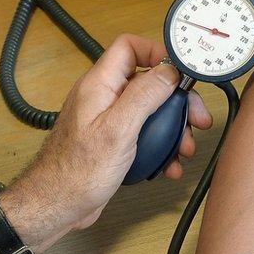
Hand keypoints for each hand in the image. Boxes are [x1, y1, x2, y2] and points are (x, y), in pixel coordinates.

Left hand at [13, 34, 211, 230]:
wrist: (57, 206)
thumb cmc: (77, 172)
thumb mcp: (118, 130)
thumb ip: (144, 96)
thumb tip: (169, 71)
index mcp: (99, 85)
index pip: (129, 48)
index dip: (158, 52)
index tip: (183, 72)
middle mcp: (103, 98)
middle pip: (147, 82)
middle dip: (176, 100)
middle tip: (197, 119)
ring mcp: (107, 121)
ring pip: (149, 112)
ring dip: (172, 129)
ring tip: (185, 149)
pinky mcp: (112, 143)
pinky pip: (142, 136)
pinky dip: (159, 148)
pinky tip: (169, 165)